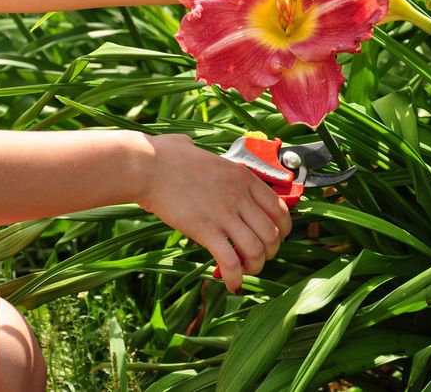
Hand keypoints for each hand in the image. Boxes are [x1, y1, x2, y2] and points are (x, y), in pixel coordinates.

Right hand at [136, 134, 290, 292]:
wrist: (148, 165)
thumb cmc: (166, 156)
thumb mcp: (197, 149)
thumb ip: (198, 151)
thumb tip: (186, 145)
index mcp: (244, 177)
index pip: (280, 209)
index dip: (283, 230)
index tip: (274, 238)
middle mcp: (240, 196)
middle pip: (273, 234)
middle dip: (270, 252)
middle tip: (258, 257)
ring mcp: (224, 213)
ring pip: (257, 250)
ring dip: (255, 267)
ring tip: (245, 272)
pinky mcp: (205, 230)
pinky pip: (231, 261)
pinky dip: (235, 278)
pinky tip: (232, 285)